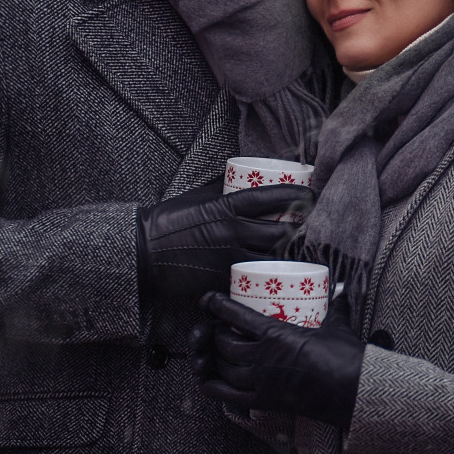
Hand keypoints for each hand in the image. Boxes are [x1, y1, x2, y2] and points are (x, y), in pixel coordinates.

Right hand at [136, 181, 311, 304]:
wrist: (144, 251)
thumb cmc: (169, 219)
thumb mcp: (198, 194)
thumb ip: (224, 186)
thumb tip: (246, 174)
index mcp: (227, 207)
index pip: (272, 197)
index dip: (297, 194)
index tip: (310, 193)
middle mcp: (232, 232)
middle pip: (281, 231)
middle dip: (301, 227)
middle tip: (309, 222)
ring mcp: (230, 259)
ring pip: (273, 257)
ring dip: (291, 252)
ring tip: (301, 246)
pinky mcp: (224, 279)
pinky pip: (255, 278)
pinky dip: (270, 274)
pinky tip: (280, 270)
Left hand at [193, 290, 363, 429]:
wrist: (355, 391)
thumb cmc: (347, 356)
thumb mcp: (337, 326)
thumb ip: (334, 307)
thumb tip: (341, 291)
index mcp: (277, 334)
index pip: (237, 316)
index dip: (218, 306)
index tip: (208, 300)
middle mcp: (264, 358)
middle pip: (225, 344)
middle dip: (216, 335)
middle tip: (218, 328)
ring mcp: (263, 382)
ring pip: (225, 369)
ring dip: (215, 359)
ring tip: (217, 352)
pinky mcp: (267, 402)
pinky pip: (231, 397)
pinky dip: (214, 388)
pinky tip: (208, 382)